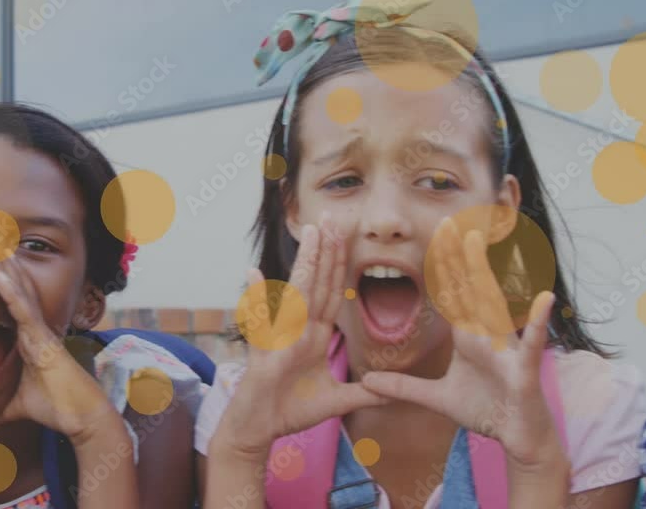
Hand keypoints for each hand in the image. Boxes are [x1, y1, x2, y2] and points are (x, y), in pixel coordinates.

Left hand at [0, 257, 120, 444]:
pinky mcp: (44, 341)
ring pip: (19, 291)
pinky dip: (11, 292)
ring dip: (2, 268)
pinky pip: (24, 312)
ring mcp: (40, 331)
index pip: (8, 302)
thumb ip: (4, 406)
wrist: (82, 418)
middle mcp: (35, 328)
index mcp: (29, 338)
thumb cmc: (58, 409)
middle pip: (14, 288)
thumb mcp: (19, 406)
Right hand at [214, 216, 387, 457]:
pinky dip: (256, 299)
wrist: (260, 429)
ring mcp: (280, 337)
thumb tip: (393, 391)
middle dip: (327, 250)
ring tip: (312, 232)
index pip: (331, 293)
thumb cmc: (290, 411)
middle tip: (334, 216)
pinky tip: (253, 272)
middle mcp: (298, 329)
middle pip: (317, 283)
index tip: (348, 236)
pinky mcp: (264, 353)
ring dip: (304, 262)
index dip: (340, 265)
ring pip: (297, 293)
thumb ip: (364, 394)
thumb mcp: (337, 402)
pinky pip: (261, 323)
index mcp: (314, 334)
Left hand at [361, 217, 563, 466]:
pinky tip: (544, 298)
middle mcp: (486, 333)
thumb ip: (403, 387)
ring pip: (495, 304)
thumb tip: (368, 381)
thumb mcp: (436, 398)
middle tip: (446, 221)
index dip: (441, 266)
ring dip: (486, 273)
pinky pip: (532, 342)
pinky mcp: (524, 368)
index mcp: (468, 335)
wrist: (515, 436)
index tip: (432, 235)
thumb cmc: (483, 409)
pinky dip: (538, 321)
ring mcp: (506, 347)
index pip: (452, 293)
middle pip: (470, 288)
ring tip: (478, 242)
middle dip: (457, 256)